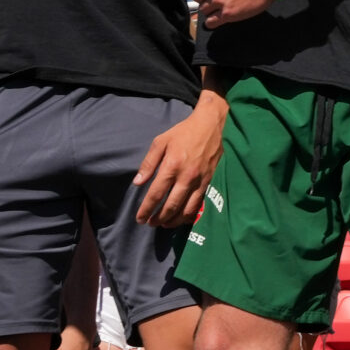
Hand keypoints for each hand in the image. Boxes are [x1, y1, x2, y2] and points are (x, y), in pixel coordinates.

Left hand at [135, 91, 225, 225]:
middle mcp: (186, 177)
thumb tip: (138, 182)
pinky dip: (189, 215)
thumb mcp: (161, 141)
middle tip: (150, 223)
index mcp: (172, 166)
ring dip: (174, 220)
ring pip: (186, 209)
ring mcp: (200, 181)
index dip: (146, 209)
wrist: (212, 126)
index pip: (156, 194)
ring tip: (164, 224)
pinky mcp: (209, 183)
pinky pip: (199, 205)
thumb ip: (149, 163)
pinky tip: (182, 217)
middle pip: (171, 206)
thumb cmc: (184, 132)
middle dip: (158, 218)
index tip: (140, 218)